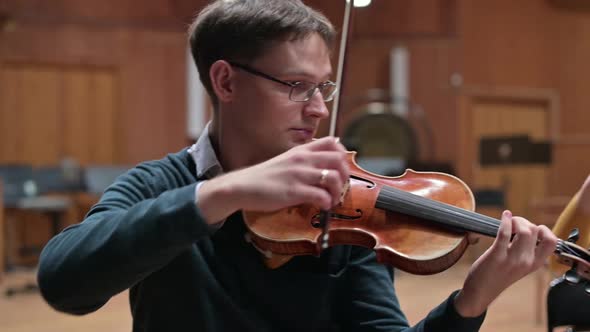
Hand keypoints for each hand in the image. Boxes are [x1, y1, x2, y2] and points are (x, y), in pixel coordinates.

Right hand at [197, 136, 348, 223]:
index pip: (332, 143)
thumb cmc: (265, 177)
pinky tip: (322, 207)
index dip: (343, 156)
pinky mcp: (294, 191)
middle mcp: (302, 159)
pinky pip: (321, 196)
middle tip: (340, 188)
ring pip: (333, 178)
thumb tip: (324, 166)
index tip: (340, 169)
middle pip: (339, 160)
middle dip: (345, 176)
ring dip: (338, 191)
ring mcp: (298, 175)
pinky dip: (327, 203)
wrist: (242, 187)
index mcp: (301, 150)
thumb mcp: (286, 161)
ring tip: (332, 200)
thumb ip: (303, 160)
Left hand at [454, 210, 557, 316]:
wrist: (481, 291)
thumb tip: (527, 229)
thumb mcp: (520, 266)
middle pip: (535, 230)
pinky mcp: (496, 256)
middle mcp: (527, 262)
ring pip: (524, 230)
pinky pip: (504, 233)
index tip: (531, 228)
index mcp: (534, 264)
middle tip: (513, 224)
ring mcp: (512, 259)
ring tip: (508, 222)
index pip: (552, 242)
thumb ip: (526, 251)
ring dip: (516, 221)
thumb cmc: (498, 275)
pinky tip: (504, 216)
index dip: (544, 230)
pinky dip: (505, 221)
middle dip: (524, 221)